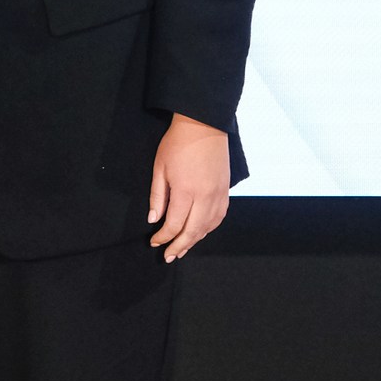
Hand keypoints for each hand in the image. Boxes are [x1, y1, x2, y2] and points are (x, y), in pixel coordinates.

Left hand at [148, 114, 229, 261]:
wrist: (204, 125)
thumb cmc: (178, 144)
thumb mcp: (160, 168)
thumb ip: (158, 196)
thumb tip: (153, 219)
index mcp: (186, 190)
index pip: (174, 224)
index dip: (163, 237)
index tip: (155, 242)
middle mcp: (205, 196)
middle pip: (193, 231)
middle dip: (179, 246)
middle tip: (169, 256)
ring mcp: (218, 194)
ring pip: (208, 227)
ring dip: (195, 240)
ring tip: (183, 248)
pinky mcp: (226, 190)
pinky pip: (219, 217)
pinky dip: (209, 228)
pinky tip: (200, 232)